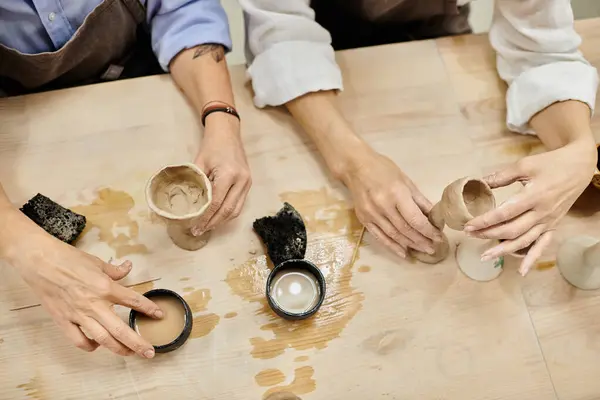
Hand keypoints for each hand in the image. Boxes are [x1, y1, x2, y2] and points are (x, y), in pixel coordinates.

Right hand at [4, 213, 161, 357]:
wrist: (39, 261)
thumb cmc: (67, 259)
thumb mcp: (96, 261)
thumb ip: (114, 270)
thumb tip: (128, 267)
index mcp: (105, 287)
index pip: (133, 301)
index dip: (148, 309)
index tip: (159, 315)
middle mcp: (94, 304)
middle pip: (120, 330)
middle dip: (137, 343)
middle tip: (150, 352)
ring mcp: (78, 315)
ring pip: (102, 339)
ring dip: (118, 349)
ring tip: (130, 353)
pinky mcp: (63, 321)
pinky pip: (79, 340)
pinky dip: (90, 346)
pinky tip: (98, 345)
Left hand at [192, 114, 250, 235]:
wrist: (227, 132)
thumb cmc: (211, 145)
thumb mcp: (200, 163)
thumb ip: (197, 184)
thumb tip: (190, 205)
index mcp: (229, 175)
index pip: (216, 203)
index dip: (205, 218)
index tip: (195, 227)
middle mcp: (241, 181)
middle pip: (228, 210)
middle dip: (213, 223)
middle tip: (200, 231)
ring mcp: (247, 183)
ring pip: (236, 210)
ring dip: (222, 220)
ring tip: (208, 226)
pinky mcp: (248, 183)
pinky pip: (239, 203)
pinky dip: (228, 212)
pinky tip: (217, 216)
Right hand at [340, 148, 442, 257]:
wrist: (355, 166)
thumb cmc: (383, 169)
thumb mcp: (405, 180)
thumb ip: (419, 200)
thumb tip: (434, 217)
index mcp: (396, 193)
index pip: (415, 219)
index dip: (428, 231)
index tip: (438, 237)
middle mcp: (383, 206)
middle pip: (405, 230)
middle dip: (421, 241)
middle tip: (433, 248)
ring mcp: (371, 214)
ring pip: (394, 235)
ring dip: (410, 245)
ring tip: (423, 250)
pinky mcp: (363, 219)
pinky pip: (379, 236)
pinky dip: (392, 246)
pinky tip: (403, 253)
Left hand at [465, 140, 596, 274]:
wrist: (579, 167)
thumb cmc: (551, 163)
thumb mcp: (525, 165)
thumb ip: (502, 176)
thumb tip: (479, 182)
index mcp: (533, 196)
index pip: (504, 213)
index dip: (485, 221)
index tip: (468, 225)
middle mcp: (541, 213)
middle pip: (511, 230)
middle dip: (488, 234)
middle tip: (470, 235)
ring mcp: (548, 221)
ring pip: (524, 241)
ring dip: (503, 250)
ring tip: (485, 255)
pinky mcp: (553, 226)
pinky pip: (542, 245)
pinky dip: (532, 259)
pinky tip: (522, 271)